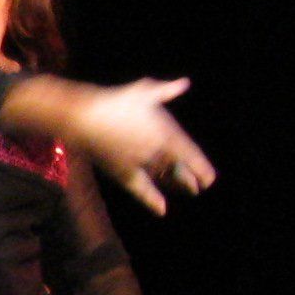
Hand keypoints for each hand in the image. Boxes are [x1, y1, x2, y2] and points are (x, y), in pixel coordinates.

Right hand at [70, 78, 214, 213]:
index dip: (200, 168)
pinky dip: (152, 200)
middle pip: (177, 169)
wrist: (84, 117)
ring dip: (176, 186)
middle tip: (201, 187)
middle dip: (189, 178)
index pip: (188, 154)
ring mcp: (139, 163)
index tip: (210, 179)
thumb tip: (184, 83)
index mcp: (164, 132)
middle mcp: (155, 151)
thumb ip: (165, 90)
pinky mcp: (122, 172)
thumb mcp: (143, 91)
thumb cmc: (115, 101)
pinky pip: (140, 189)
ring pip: (163, 178)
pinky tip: (162, 211)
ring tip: (190, 192)